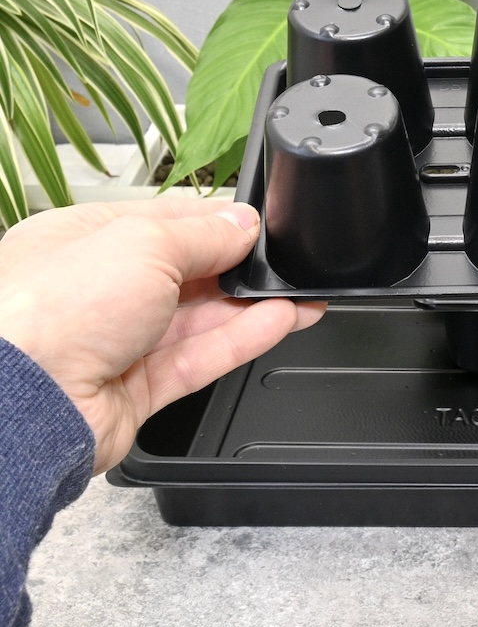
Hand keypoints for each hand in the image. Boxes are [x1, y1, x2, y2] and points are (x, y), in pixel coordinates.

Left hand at [0, 198, 324, 472]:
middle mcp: (93, 292)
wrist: (23, 404)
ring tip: (301, 294)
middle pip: (182, 273)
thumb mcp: (142, 243)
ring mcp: (112, 343)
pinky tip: (280, 321)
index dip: (212, 222)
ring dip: (249, 306)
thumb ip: (203, 233)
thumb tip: (242, 223)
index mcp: (80, 240)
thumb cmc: (51, 310)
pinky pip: (197, 359)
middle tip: (286, 260)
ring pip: (195, 320)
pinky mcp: (133, 390)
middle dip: (236, 266)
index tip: (256, 224)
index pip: (160, 224)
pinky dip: (240, 340)